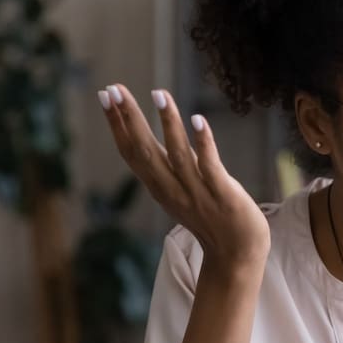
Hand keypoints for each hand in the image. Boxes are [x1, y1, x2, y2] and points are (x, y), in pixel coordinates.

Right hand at [98, 84, 269, 268]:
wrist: (237, 254)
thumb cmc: (210, 218)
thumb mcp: (178, 192)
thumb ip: (165, 168)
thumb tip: (147, 139)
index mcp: (160, 187)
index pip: (131, 152)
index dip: (117, 124)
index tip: (105, 95)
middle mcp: (173, 189)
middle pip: (145, 150)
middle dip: (129, 118)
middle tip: (114, 89)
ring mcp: (197, 192)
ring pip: (178, 154)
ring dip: (167, 123)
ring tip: (158, 93)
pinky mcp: (223, 194)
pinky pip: (210, 166)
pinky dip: (203, 144)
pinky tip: (198, 120)